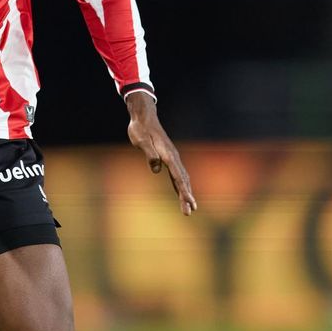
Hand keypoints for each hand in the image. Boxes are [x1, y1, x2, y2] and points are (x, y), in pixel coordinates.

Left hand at [125, 92, 195, 214]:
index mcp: (168, 155)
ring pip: (182, 179)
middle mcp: (174, 157)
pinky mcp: (169, 158)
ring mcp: (173, 158)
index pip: (178, 177)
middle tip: (190, 212)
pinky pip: (177, 175)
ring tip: (191, 208)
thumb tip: (156, 169)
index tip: (190, 202)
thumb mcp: (141, 141)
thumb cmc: (140, 129)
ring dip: (186, 193)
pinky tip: (182, 194)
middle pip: (182, 180)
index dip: (183, 191)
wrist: (144, 118)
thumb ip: (149, 154)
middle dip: (187, 197)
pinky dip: (181, 186)